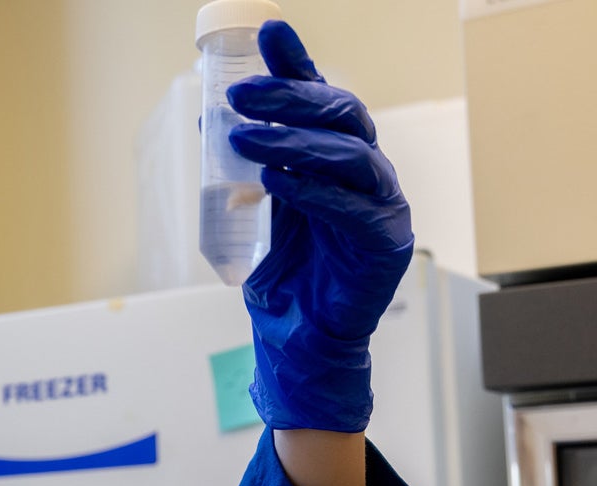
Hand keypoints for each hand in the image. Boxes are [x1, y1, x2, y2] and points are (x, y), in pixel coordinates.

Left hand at [227, 20, 413, 432]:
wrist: (299, 338)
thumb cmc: (284, 275)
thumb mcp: (259, 208)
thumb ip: (251, 165)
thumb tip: (214, 120)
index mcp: (337, 160)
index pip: (321, 99)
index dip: (298, 64)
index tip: (268, 32)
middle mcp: (366, 174)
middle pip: (341, 115)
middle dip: (290, 96)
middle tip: (241, 93)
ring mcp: (383, 206)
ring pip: (349, 153)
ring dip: (293, 140)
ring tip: (246, 138)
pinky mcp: (385, 244)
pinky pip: (353, 207)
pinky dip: (313, 190)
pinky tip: (278, 181)